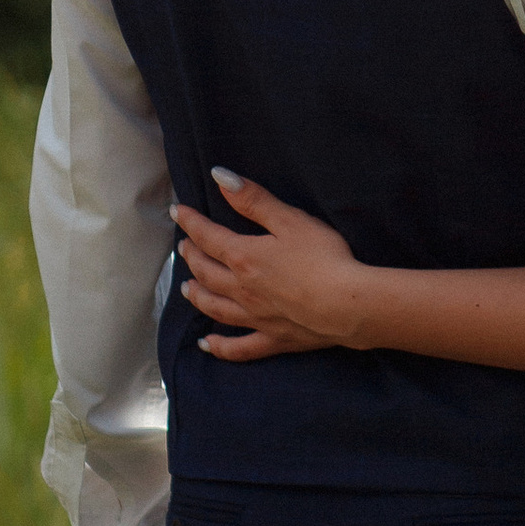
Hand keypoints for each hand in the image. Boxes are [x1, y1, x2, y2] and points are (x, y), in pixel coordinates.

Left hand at [172, 172, 369, 359]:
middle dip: (192, 257)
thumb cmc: (324, 258)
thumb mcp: (290, 220)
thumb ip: (254, 200)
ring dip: (197, 296)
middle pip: (207, 272)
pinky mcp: (272, 339)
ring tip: (186, 288)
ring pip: (214, 307)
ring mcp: (255, 318)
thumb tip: (220, 177)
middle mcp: (241, 289)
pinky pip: (238, 348)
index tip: (178, 212)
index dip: (191, 222)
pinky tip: (207, 345)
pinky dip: (220, 347)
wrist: (346, 306)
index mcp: (244, 257)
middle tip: (185, 247)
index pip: (208, 237)